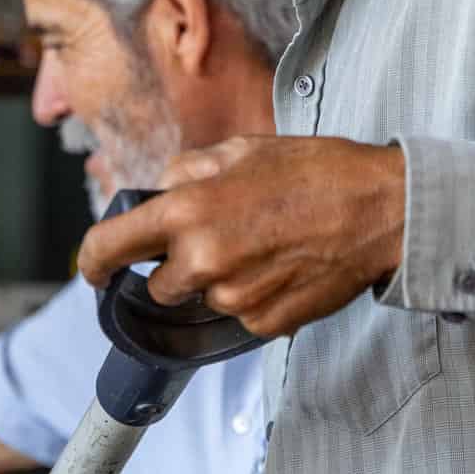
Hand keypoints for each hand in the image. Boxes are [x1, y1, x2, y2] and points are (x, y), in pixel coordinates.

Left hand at [78, 136, 406, 340]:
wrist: (382, 210)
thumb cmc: (316, 172)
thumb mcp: (241, 150)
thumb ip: (187, 172)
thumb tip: (161, 189)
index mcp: (187, 211)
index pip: (108, 247)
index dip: (92, 262)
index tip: (94, 269)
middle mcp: (202, 260)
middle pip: (159, 287)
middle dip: (177, 269)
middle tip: (222, 239)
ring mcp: (233, 297)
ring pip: (204, 301)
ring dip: (220, 282)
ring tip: (265, 248)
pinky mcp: (263, 323)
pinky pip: (240, 315)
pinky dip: (253, 297)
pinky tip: (284, 268)